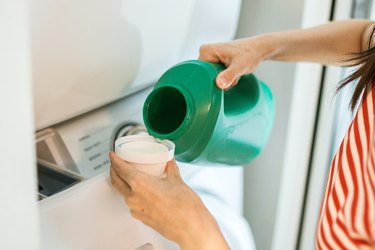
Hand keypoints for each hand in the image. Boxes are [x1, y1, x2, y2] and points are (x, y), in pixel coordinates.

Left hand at [109, 152, 229, 249]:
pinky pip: (132, 204)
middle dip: (114, 171)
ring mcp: (136, 210)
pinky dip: (132, 196)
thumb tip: (169, 163)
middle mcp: (134, 197)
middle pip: (116, 181)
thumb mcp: (177, 181)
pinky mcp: (142, 218)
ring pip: (123, 194)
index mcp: (140, 184)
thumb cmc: (185, 207)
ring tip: (128, 178)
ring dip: (122, 184)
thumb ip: (171, 170)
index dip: (115, 160)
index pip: (120, 169)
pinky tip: (141, 193)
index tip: (113, 156)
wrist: (191, 227)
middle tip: (116, 165)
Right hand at [199, 37, 268, 89]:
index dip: (211, 79)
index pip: (200, 72)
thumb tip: (219, 84)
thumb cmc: (251, 54)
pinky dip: (226, 79)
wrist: (260, 49)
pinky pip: (217, 76)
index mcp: (206, 50)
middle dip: (219, 81)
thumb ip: (229, 75)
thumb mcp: (240, 66)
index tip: (223, 79)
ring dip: (224, 81)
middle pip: (205, 76)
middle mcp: (205, 52)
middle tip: (232, 75)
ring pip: (212, 78)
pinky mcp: (216, 61)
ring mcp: (211, 57)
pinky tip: (234, 73)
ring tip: (234, 73)